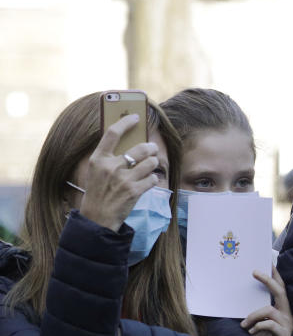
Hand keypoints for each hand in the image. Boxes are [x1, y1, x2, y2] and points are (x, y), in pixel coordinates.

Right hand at [78, 114, 160, 230]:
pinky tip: (147, 182)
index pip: (112, 133)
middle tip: (152, 149)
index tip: (136, 117)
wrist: (97, 218)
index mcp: (98, 159)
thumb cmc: (99, 192)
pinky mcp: (134, 191)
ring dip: (153, 164)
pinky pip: (152, 179)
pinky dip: (152, 180)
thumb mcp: (97, 171)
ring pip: (150, 163)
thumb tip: (132, 141)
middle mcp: (110, 167)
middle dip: (150, 148)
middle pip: (140, 148)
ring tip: (149, 166)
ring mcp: (123, 179)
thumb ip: (110, 157)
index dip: (126, 122)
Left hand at [240, 266, 292, 335]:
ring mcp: (288, 324)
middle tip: (254, 272)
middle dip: (268, 280)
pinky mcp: (285, 335)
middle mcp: (287, 314)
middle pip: (280, 291)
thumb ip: (254, 314)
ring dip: (253, 316)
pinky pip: (270, 324)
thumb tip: (239, 299)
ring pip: (269, 310)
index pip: (280, 288)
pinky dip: (257, 327)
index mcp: (281, 310)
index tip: (269, 262)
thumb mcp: (256, 325)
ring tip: (244, 326)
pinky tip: (251, 334)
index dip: (276, 275)